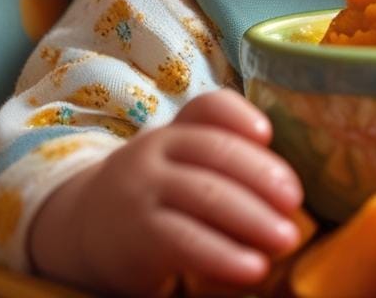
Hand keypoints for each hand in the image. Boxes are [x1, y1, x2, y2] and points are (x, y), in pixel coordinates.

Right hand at [28, 89, 302, 295]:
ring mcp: (143, 189)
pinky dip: (225, 255)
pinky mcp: (137, 234)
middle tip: (294, 202)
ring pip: (207, 195)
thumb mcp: (179, 165)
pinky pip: (186, 241)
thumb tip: (284, 193)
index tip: (267, 133)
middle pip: (217, 152)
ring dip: (255, 218)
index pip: (208, 107)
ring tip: (287, 239)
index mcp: (175, 129)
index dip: (240, 116)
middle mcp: (156, 150)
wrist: (81, 229)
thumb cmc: (154, 195)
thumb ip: (222, 163)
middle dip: (264, 176)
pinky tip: (254, 269)